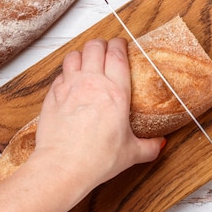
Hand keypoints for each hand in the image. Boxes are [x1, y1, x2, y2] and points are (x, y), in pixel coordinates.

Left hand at [31, 38, 163, 201]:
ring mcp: (69, 87)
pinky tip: (70, 81)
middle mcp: (92, 83)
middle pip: (95, 47)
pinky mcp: (52, 96)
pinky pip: (60, 74)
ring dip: (82, 54)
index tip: (121, 43)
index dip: (119, 43)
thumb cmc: (96, 159)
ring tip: (87, 60)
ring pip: (74, 55)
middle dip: (101, 44)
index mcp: (115, 92)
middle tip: (106, 49)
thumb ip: (148, 146)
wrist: (62, 167)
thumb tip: (160, 144)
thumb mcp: (130, 154)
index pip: (117, 54)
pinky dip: (66, 73)